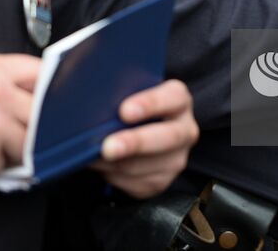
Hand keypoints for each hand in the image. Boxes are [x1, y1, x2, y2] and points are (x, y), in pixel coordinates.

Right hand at [0, 54, 40, 179]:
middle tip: (21, 127)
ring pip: (28, 141)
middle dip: (35, 123)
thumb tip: (32, 95)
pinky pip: (6, 162)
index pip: (42, 73)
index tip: (51, 98)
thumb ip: (0, 80)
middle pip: (42, 111)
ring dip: (16, 146)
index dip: (49, 88)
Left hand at [91, 79, 198, 198]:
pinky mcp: (162, 181)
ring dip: (116, 163)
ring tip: (92, 157)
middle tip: (108, 147)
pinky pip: (136, 183)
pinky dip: (114, 176)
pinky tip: (102, 166)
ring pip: (147, 165)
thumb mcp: (131, 94)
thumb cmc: (132, 107)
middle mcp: (184, 130)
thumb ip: (121, 96)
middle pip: (167, 137)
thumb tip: (95, 107)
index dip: (150, 103)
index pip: (173, 98)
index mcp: (179, 100)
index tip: (125, 111)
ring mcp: (176, 158)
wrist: (140, 131)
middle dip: (135, 143)